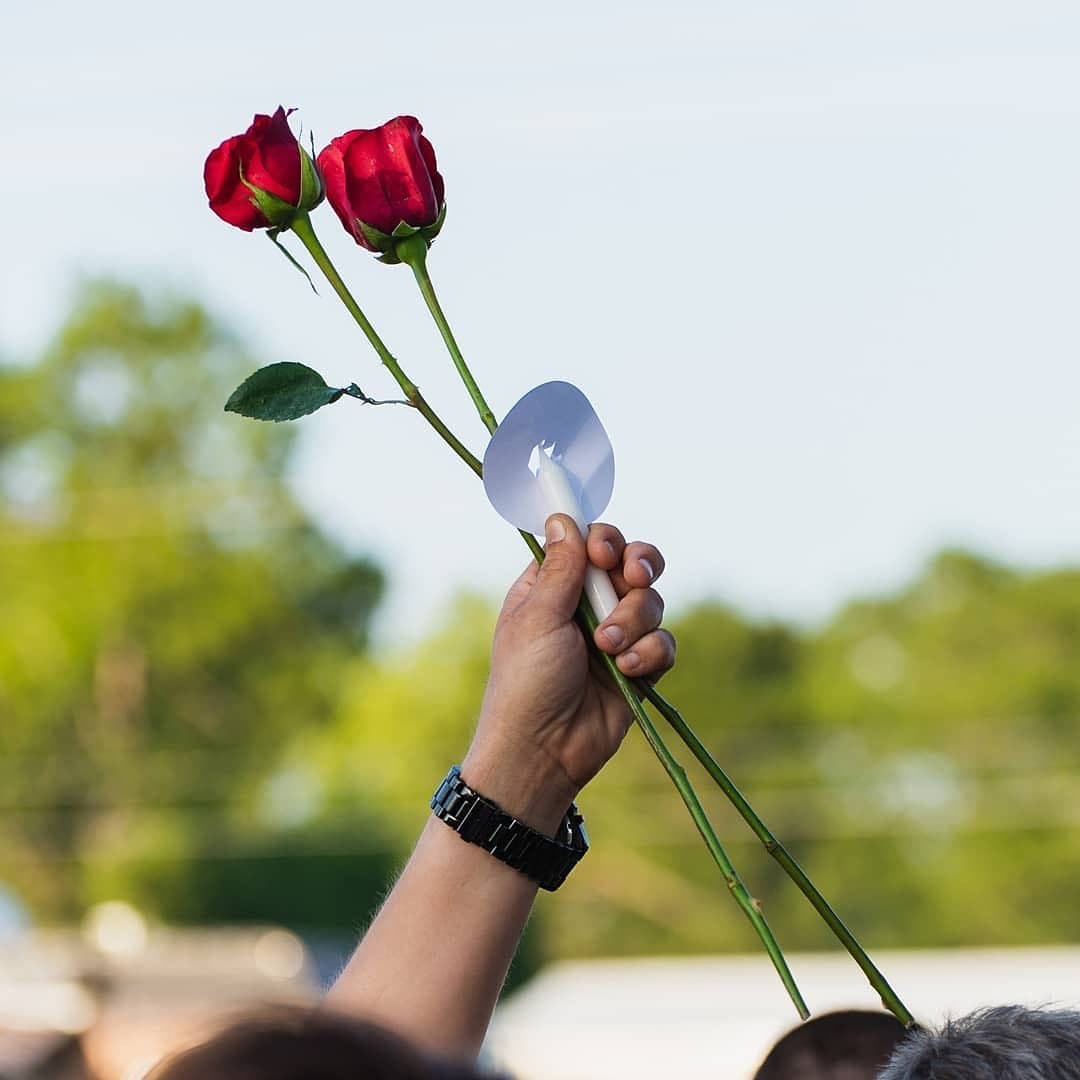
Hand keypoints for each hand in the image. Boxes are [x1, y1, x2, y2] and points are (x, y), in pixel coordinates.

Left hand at [462, 514, 674, 833]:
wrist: (544, 751)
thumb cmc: (526, 682)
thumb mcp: (538, 618)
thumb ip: (562, 567)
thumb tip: (564, 515)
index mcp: (553, 585)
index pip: (590, 541)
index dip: (604, 540)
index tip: (603, 554)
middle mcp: (586, 604)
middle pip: (631, 561)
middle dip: (637, 567)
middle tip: (630, 578)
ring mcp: (616, 634)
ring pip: (652, 599)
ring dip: (635, 619)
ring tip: (609, 648)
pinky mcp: (639, 666)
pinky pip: (664, 641)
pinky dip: (651, 652)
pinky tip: (629, 671)